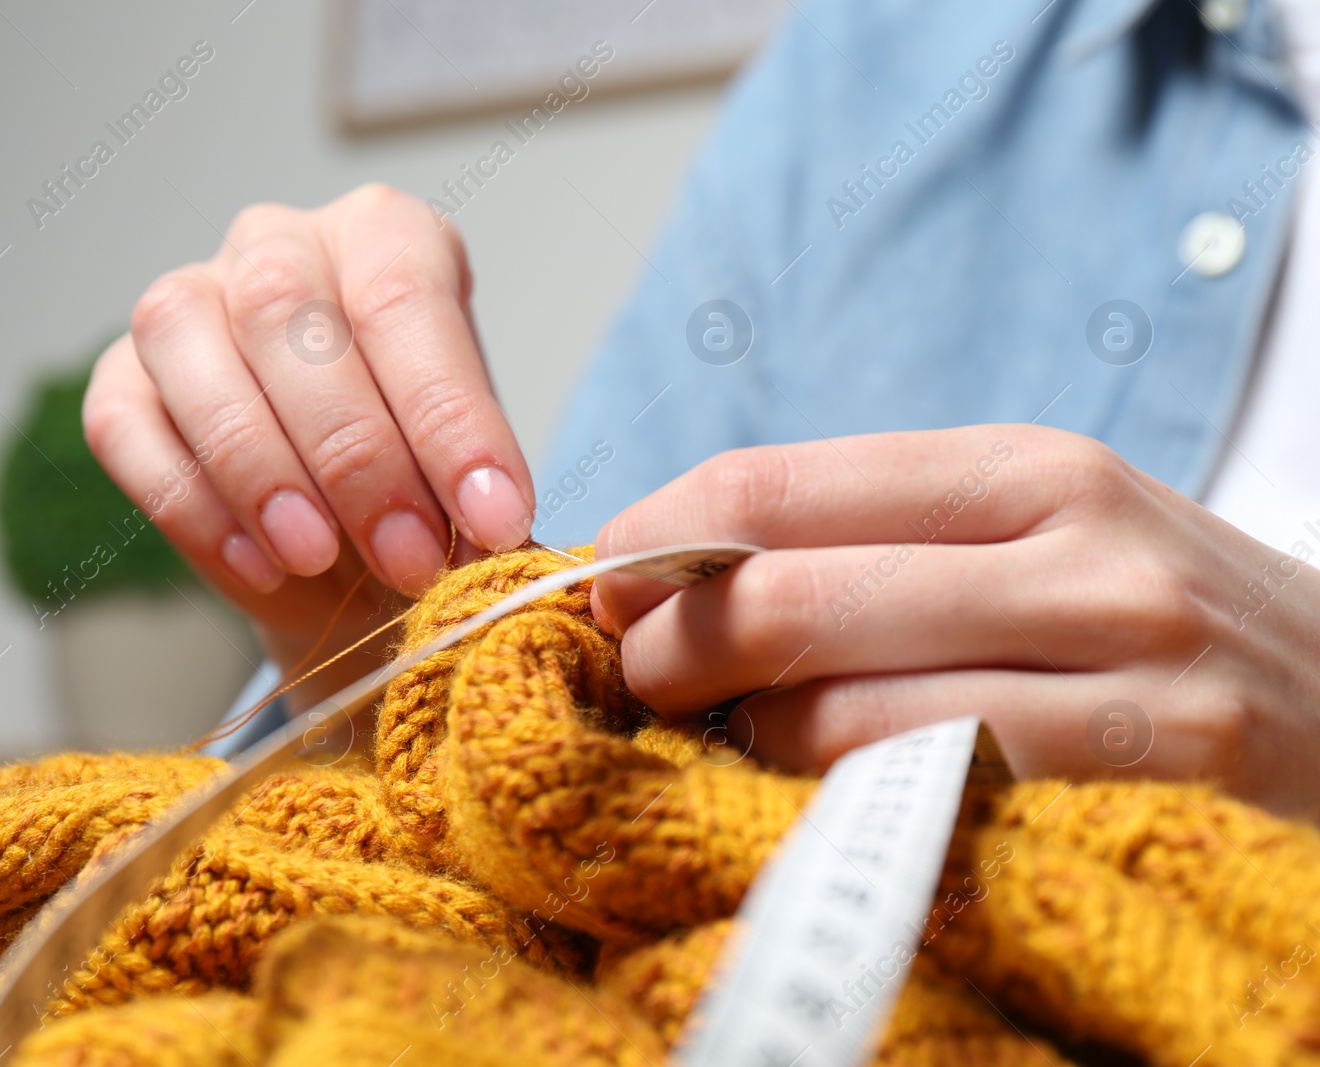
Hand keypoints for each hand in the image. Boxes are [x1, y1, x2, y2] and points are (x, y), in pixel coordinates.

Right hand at [84, 184, 533, 676]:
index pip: (405, 295)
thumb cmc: (423, 495)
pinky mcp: (122, 377)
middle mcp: (282, 244)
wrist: (355, 558)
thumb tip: (490, 530)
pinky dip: (188, 502)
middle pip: (286, 307)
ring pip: (187, 340)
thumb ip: (477, 499)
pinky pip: (125, 421)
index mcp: (388, 236)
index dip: (448, 414)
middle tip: (408, 557)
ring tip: (318, 558)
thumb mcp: (470, 488)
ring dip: (257, 465)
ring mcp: (188, 298)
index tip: (490, 517)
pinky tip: (256, 566)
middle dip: (355, 450)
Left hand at [592, 425, 1319, 818]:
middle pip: (788, 593)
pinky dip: (848, 807)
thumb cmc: (1159, 628)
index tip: (606, 587)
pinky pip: (940, 793)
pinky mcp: (1163, 766)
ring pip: (845, 709)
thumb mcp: (1035, 542)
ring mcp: (1126, 657)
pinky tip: (836, 804)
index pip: (774, 484)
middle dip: (674, 651)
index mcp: (1022, 468)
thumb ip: (880, 546)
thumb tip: (683, 575)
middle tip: (642, 684)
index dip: (658, 540)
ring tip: (746, 748)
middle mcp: (1074, 544)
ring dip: (753, 742)